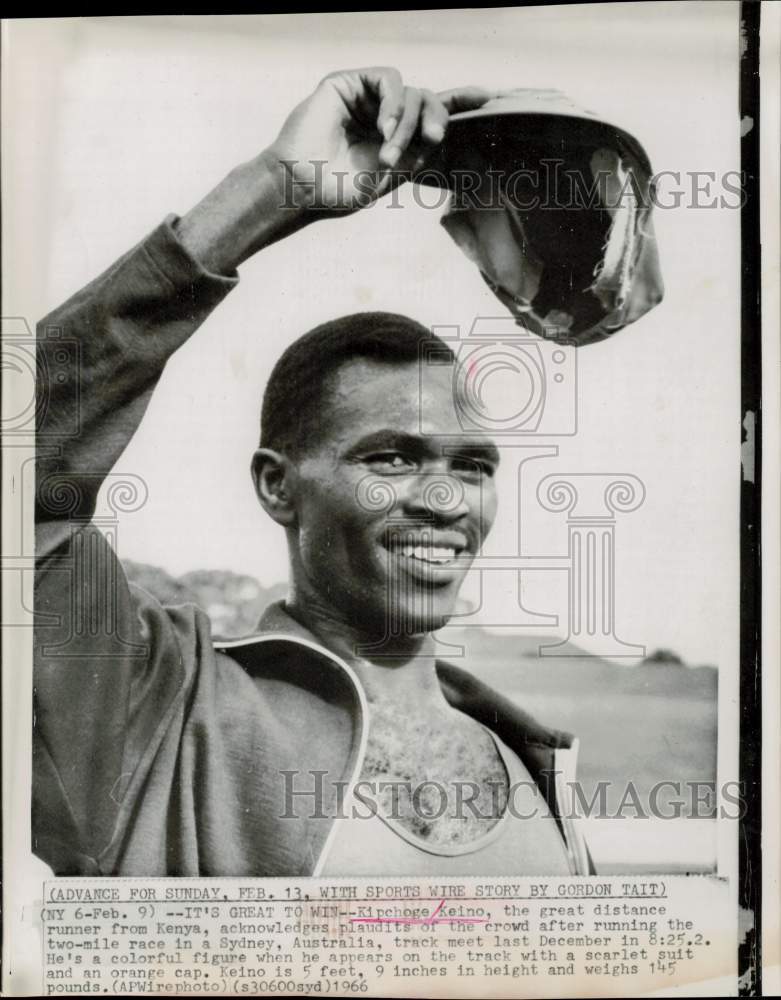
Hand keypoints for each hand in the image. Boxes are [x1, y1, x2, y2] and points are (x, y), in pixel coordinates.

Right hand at [267, 68, 499, 213]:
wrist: (300, 189)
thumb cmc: (337, 193)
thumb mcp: (388, 177)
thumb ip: (416, 152)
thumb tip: (444, 131)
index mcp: (395, 139)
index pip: (433, 115)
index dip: (460, 103)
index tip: (489, 97)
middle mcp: (383, 116)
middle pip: (429, 102)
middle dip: (437, 119)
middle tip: (435, 138)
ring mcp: (365, 99)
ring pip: (412, 93)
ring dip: (408, 122)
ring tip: (388, 153)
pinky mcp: (348, 83)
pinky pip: (388, 80)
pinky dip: (394, 102)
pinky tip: (383, 127)